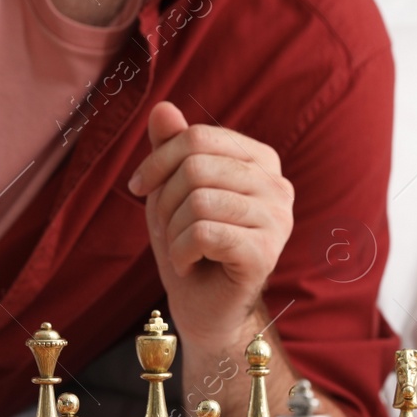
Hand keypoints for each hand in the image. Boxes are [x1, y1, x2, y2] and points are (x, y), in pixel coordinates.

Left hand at [127, 101, 294, 345]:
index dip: (157, 160)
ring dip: (172, 230)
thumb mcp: (172, 191)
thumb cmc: (191, 247)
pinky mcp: (267, 252)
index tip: (138, 187)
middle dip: (164, 200)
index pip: (199, 137)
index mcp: (259, 160)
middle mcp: (277, 185)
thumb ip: (171, 149)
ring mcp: (279, 219)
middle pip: (197, 166)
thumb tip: (162, 107)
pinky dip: (180, 252)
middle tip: (166, 229)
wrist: (206, 309)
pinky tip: (188, 264)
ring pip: (199, 200)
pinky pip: (204, 234)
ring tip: (180, 249)